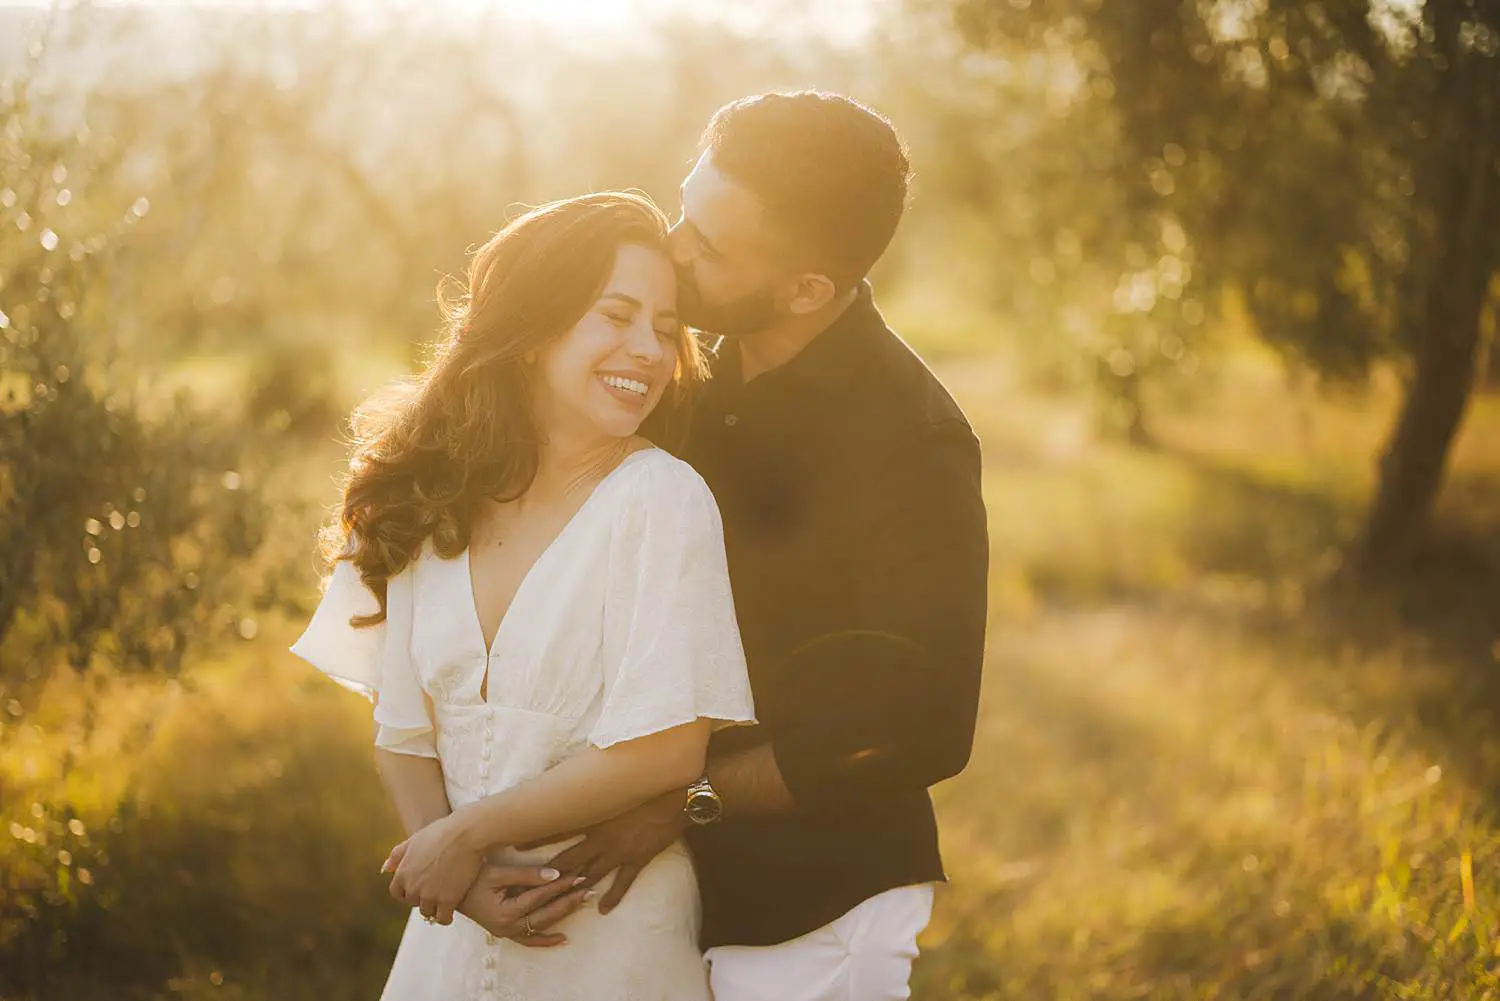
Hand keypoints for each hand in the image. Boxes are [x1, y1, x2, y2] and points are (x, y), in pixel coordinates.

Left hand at [383, 813, 486, 924]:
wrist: (465, 835)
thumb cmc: (441, 832)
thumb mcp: (414, 840)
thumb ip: (397, 855)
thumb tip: (385, 869)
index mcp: (403, 872)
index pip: (397, 893)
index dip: (407, 891)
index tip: (418, 888)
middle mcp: (413, 887)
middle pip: (413, 902)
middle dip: (422, 897)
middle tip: (435, 890)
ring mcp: (430, 895)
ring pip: (427, 912)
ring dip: (434, 908)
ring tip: (444, 901)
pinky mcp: (447, 901)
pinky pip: (442, 918)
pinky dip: (446, 917)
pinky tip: (452, 910)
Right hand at [458, 863, 593, 947]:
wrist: (450, 892)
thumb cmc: (472, 879)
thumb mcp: (498, 873)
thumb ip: (527, 875)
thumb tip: (555, 873)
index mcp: (506, 912)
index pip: (541, 897)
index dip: (561, 885)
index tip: (578, 875)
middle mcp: (507, 927)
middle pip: (546, 914)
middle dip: (569, 900)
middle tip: (588, 888)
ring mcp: (507, 933)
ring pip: (541, 927)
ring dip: (563, 915)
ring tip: (583, 903)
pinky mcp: (505, 933)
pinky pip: (529, 940)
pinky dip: (545, 940)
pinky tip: (563, 938)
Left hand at [528, 789, 686, 914]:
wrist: (677, 797)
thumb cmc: (645, 783)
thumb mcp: (615, 779)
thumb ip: (593, 782)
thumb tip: (573, 772)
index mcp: (594, 817)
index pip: (557, 828)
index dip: (535, 837)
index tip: (515, 844)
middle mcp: (601, 838)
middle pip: (568, 859)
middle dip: (547, 872)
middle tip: (528, 883)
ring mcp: (619, 852)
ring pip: (590, 874)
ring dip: (573, 888)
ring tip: (556, 900)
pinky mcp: (637, 860)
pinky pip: (622, 883)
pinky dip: (612, 897)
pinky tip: (601, 909)